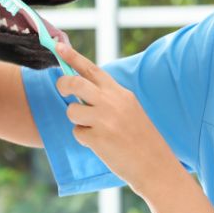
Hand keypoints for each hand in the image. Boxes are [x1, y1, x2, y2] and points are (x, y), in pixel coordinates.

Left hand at [53, 42, 174, 195]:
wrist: (156, 166)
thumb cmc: (141, 139)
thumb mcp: (129, 109)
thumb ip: (108, 97)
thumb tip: (79, 88)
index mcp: (120, 93)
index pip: (91, 69)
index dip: (72, 57)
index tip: (57, 46)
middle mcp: (112, 102)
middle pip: (75, 83)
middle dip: (62, 84)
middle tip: (62, 90)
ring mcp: (105, 119)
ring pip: (72, 110)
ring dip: (77, 120)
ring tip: (94, 129)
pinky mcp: (98, 138)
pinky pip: (77, 132)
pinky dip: (85, 139)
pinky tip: (101, 144)